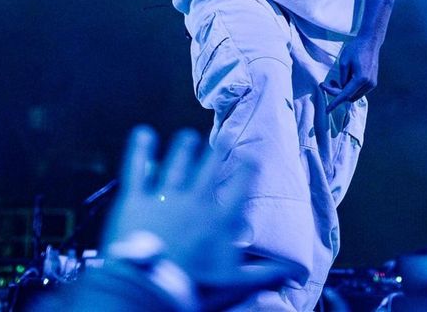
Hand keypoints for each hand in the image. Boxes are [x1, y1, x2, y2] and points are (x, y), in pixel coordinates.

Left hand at [102, 126, 294, 302]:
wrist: (147, 293)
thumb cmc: (191, 290)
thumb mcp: (232, 285)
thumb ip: (262, 276)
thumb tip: (291, 271)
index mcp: (218, 220)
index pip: (239, 187)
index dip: (247, 170)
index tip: (252, 159)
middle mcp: (194, 201)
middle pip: (208, 167)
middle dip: (216, 151)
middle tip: (222, 139)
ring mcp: (164, 198)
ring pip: (176, 163)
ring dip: (183, 147)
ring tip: (187, 136)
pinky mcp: (135, 201)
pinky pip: (137, 169)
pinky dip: (140, 150)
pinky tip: (143, 133)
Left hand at [320, 36, 379, 112]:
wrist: (370, 42)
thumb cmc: (355, 49)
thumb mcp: (344, 62)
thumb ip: (342, 78)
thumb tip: (341, 89)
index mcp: (361, 79)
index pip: (345, 95)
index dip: (335, 103)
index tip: (326, 110)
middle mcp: (369, 84)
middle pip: (349, 97)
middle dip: (337, 93)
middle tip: (326, 83)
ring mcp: (372, 84)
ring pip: (354, 95)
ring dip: (343, 91)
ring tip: (333, 80)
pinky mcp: (373, 82)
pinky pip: (359, 91)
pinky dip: (350, 88)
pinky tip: (344, 79)